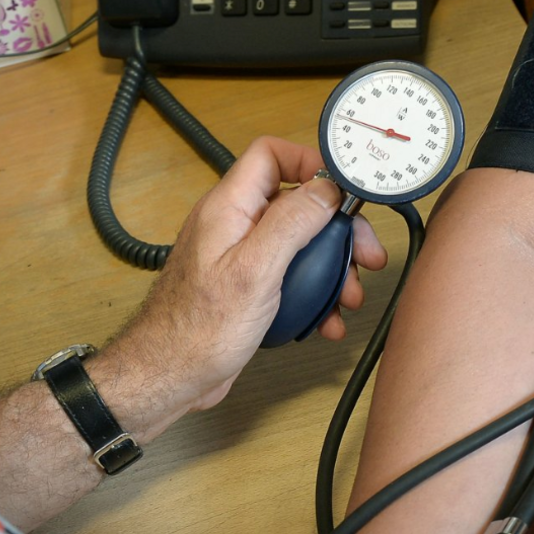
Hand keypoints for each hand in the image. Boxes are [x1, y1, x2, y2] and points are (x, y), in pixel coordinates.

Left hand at [94, 137, 386, 440]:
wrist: (168, 377)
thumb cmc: (197, 330)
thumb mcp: (255, 271)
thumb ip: (291, 223)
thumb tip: (326, 189)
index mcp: (229, 208)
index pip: (270, 155)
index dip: (311, 162)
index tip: (345, 190)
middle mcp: (233, 225)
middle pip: (296, 204)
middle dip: (336, 229)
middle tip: (364, 255)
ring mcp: (240, 257)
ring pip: (298, 245)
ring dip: (330, 269)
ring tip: (349, 296)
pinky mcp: (246, 287)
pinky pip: (289, 278)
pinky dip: (313, 295)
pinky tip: (326, 319)